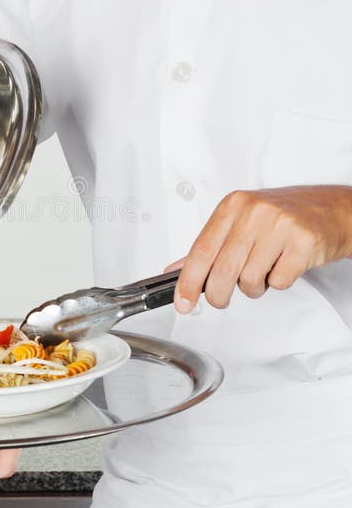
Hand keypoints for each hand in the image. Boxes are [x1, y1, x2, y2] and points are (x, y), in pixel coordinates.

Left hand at [169, 185, 351, 313]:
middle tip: (221, 298)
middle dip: (218, 294)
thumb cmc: (282, 217)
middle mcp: (254, 212)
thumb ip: (210, 246)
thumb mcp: (240, 222)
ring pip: (250, 280)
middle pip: (223, 270)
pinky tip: (282, 266)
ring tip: (262, 272)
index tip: (183, 302)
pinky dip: (278, 283)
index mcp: (233, 205)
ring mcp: (280, 226)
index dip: (188, 282)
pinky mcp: (304, 242)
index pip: (201, 250)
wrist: (330, 210)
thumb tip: (177, 269)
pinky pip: (279, 282)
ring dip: (253, 287)